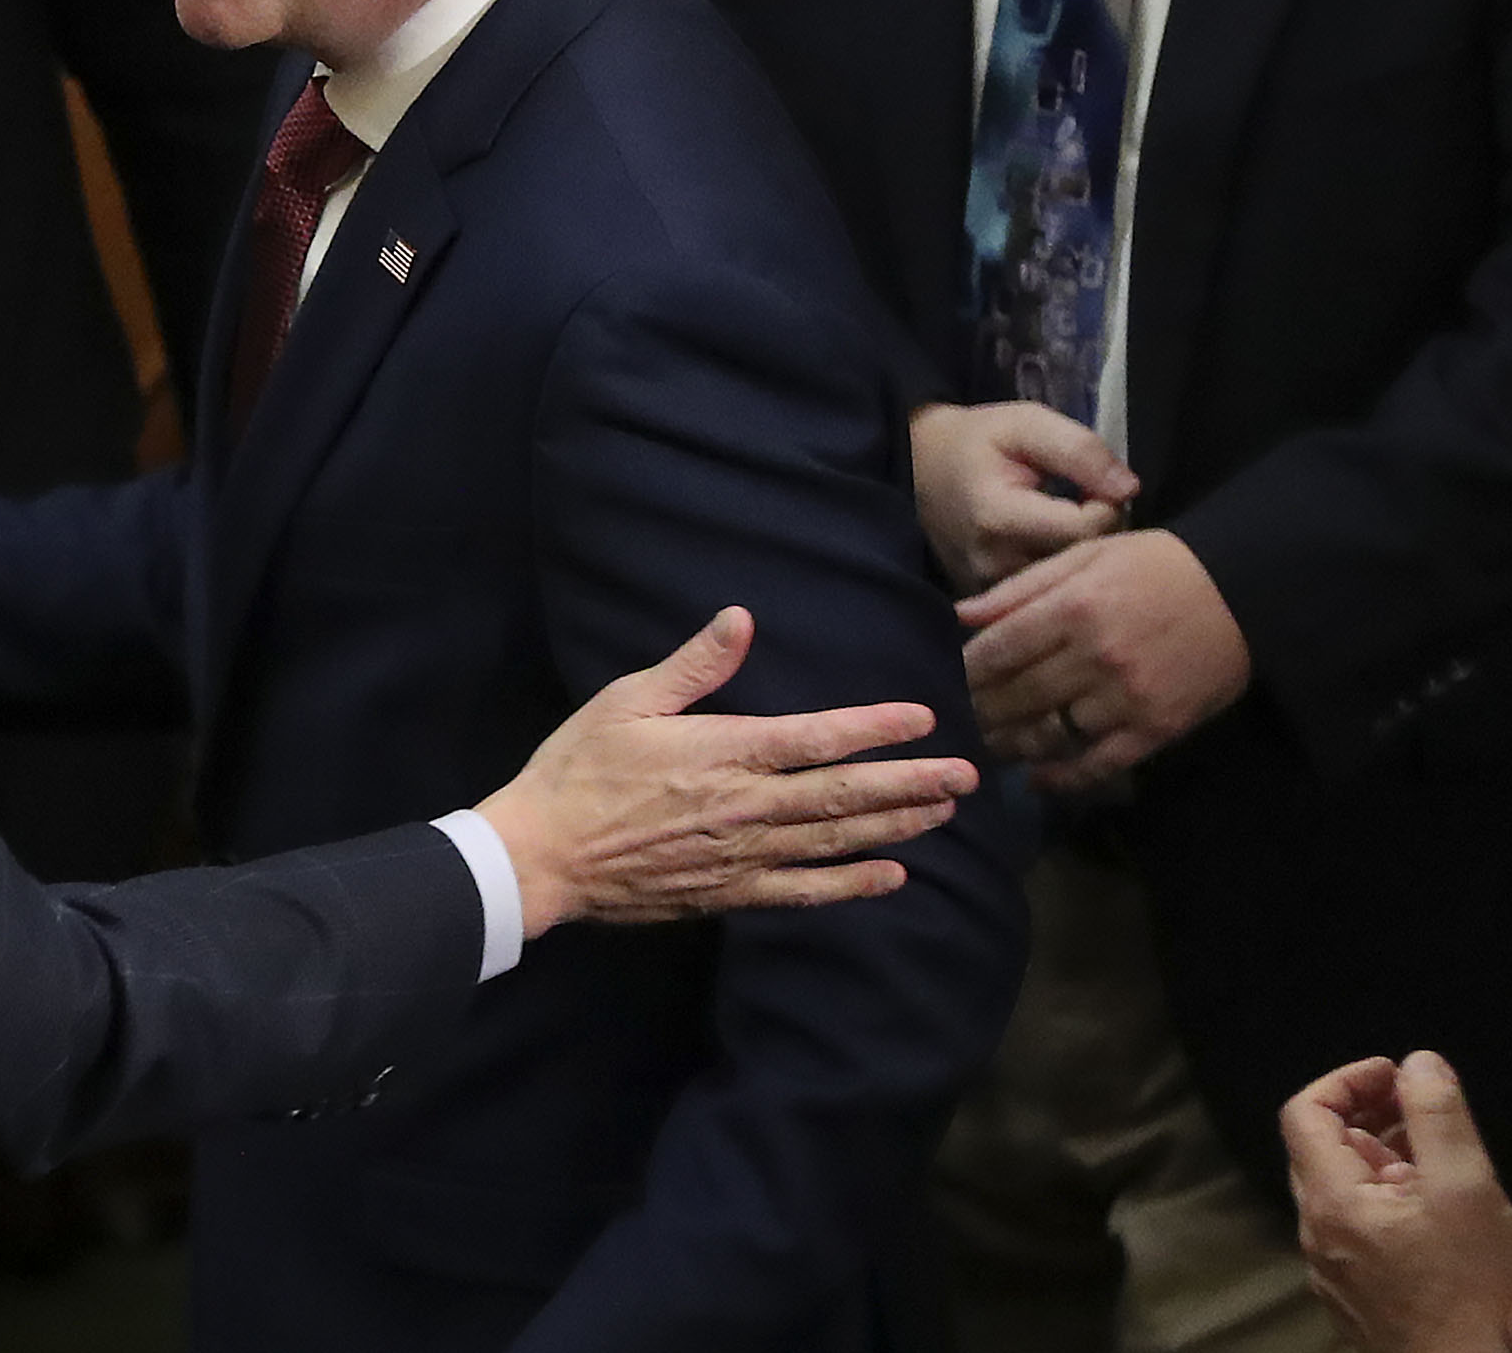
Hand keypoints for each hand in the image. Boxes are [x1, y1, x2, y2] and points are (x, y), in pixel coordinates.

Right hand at [477, 607, 976, 933]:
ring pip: (836, 841)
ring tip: (944, 813)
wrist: (543, 854)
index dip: (876, 727)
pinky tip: (890, 876)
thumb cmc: (579, 768)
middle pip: (845, 794)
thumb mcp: (627, 700)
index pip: (818, 737)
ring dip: (896, 826)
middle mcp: (746, 807)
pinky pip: (804, 892)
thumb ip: (694, 664)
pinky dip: (851, 885)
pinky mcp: (729, 892)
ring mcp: (742, 855)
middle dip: (911, 783)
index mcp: (724, 752)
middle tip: (967, 775)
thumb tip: (742, 618)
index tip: (923, 717)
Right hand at [910, 401, 1135, 590]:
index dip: (1106, 505)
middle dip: (1099, 535)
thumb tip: (1130, 489)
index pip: (1087, 530)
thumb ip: (1079, 450)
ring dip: (1081, 558)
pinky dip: (1058, 574)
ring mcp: (988, 590)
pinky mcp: (988, 602)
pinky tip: (1051, 547)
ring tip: (1070, 525)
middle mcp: (992, 564)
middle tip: (1087, 504)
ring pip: (1066, 586)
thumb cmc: (977, 441)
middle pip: (1080, 564)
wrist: (917, 467)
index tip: (1094, 485)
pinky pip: (1044, 596)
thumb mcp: (1026, 424)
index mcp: (999, 518)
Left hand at [958, 529, 1247, 790]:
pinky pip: (1099, 763)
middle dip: (980, 710)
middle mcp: (1095, 657)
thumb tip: (962, 616)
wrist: (1245, 592)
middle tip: (958, 718)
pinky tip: (1039, 778)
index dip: (966, 670)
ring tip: (988, 746)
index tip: (948, 679)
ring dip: (1012, 744)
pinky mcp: (1156, 729)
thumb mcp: (1085, 555)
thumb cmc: (1157, 565)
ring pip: (1051, 734)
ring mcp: (1127, 698)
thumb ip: (1021, 588)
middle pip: (1018, 696)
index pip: (999, 650)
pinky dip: (1064, 777)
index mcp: (1073, 608)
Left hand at [1283, 1052, 1511, 1352]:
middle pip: (1321, 1152)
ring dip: (1383, 1162)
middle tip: (1422, 1111)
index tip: (1399, 1076)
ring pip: (1344, 1196)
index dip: (1348, 1081)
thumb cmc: (1478, 1294)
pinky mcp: (1361, 1302)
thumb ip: (1438, 1117)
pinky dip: (1388, 1204)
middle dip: (1368, 1118)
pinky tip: (1437, 1213)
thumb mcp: (1468, 1191)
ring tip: (1438, 1158)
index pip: (1303, 1112)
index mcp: (1328, 1204)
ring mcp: (1336, 1276)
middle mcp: (1317, 1239)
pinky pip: (1360, 1234)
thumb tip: (1418, 1062)